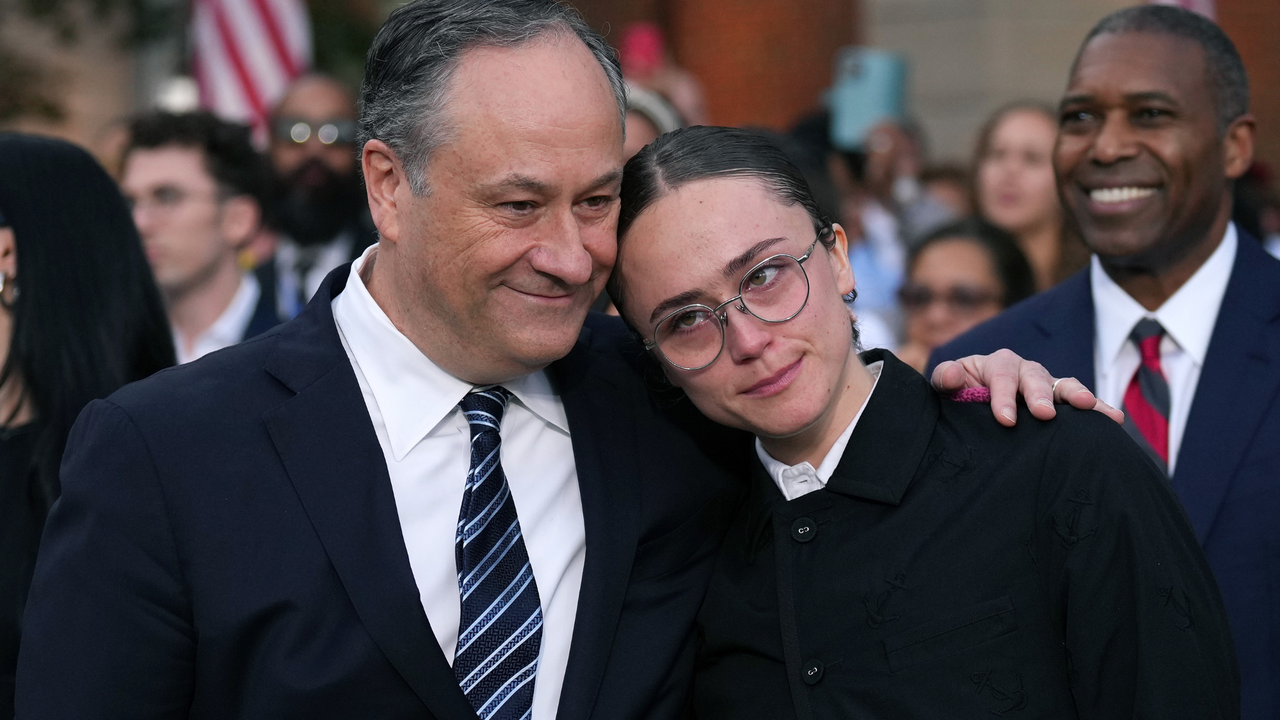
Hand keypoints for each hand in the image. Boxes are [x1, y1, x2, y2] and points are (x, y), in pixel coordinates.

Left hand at [930, 349, 1123, 426]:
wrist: (972, 404)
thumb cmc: (960, 394)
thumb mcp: (948, 385)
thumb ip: (946, 378)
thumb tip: (953, 375)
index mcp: (997, 364)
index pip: (1001, 376)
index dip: (1003, 397)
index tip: (1005, 420)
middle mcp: (1025, 370)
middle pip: (1035, 378)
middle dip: (1040, 395)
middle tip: (1044, 414)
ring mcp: (1046, 385)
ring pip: (1063, 386)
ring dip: (1077, 396)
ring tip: (1091, 407)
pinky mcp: (1059, 402)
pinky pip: (1079, 404)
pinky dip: (1097, 409)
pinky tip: (1114, 419)